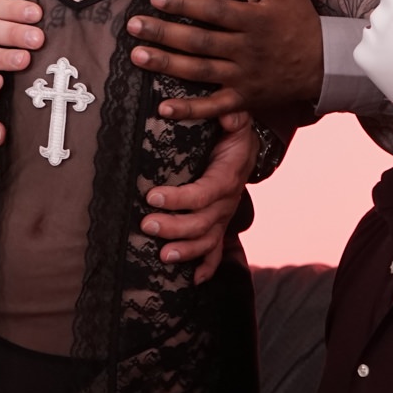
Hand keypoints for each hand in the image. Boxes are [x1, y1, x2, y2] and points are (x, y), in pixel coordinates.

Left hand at [127, 0, 322, 119]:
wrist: (326, 66)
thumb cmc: (302, 22)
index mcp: (255, 20)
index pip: (213, 10)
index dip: (184, 4)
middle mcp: (246, 50)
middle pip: (199, 41)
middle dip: (164, 33)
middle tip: (133, 26)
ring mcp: (244, 77)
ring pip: (199, 72)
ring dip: (166, 65)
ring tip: (137, 56)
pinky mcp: (244, 100)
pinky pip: (214, 107)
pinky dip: (189, 110)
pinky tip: (162, 109)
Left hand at [140, 112, 254, 284]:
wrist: (246, 149)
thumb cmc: (232, 133)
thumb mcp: (235, 120)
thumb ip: (230, 117)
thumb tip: (223, 112)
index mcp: (228, 177)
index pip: (204, 193)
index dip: (179, 199)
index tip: (152, 196)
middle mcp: (227, 201)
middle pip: (203, 222)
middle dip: (174, 227)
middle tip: (146, 224)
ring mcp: (223, 217)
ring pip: (207, 241)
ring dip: (186, 251)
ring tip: (163, 256)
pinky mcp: (219, 226)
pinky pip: (217, 251)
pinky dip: (206, 267)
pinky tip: (193, 280)